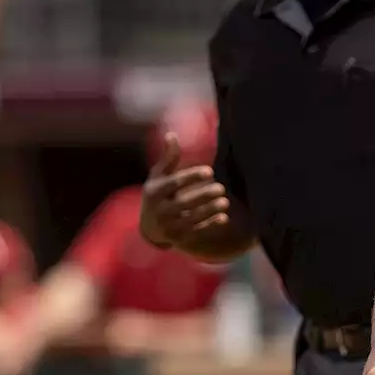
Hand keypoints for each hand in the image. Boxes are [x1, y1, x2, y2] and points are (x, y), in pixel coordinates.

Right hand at [140, 133, 229, 249]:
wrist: (150, 228)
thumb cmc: (158, 194)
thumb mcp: (158, 177)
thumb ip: (168, 159)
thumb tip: (172, 134)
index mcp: (154, 192)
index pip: (174, 183)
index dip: (191, 177)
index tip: (209, 171)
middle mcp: (160, 211)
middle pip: (183, 203)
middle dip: (203, 195)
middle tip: (221, 188)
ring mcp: (169, 226)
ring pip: (192, 218)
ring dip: (210, 210)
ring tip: (225, 201)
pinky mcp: (179, 239)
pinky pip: (197, 232)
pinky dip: (210, 225)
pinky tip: (224, 218)